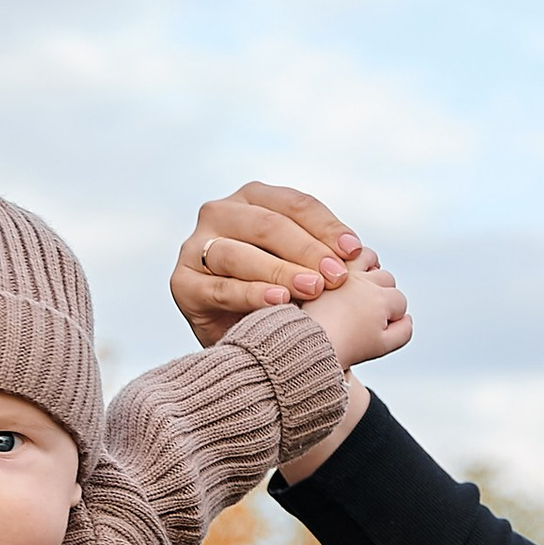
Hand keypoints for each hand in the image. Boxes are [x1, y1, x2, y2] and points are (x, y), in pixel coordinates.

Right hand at [173, 181, 366, 345]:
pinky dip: (251, 293)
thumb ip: (321, 254)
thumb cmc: (284, 298)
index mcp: (252, 199)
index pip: (293, 204)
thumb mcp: (304, 268)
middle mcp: (220, 213)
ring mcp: (195, 247)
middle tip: (337, 277)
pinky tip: (279, 301)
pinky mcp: (182, 283)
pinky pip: (219, 286)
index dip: (325, 226)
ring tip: (313, 290)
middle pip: (267, 224)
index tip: (353, 251)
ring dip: (280, 270)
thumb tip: (361, 253)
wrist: (249, 345)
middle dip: (307, 250)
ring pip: (238, 252)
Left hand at [306, 255, 411, 373]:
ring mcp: (342, 271)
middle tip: (368, 307)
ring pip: (367, 257)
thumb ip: (402, 331)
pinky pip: (341, 253)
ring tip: (361, 283)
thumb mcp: (380, 346)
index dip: (393, 315)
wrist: (301, 344)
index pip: (399, 301)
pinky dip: (347, 258)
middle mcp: (365, 281)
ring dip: (369, 267)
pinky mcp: (320, 266)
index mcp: (381, 300)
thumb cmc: (338, 349)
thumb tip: (407, 317)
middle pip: (386, 278)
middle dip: (383, 291)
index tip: (379, 326)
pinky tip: (341, 272)